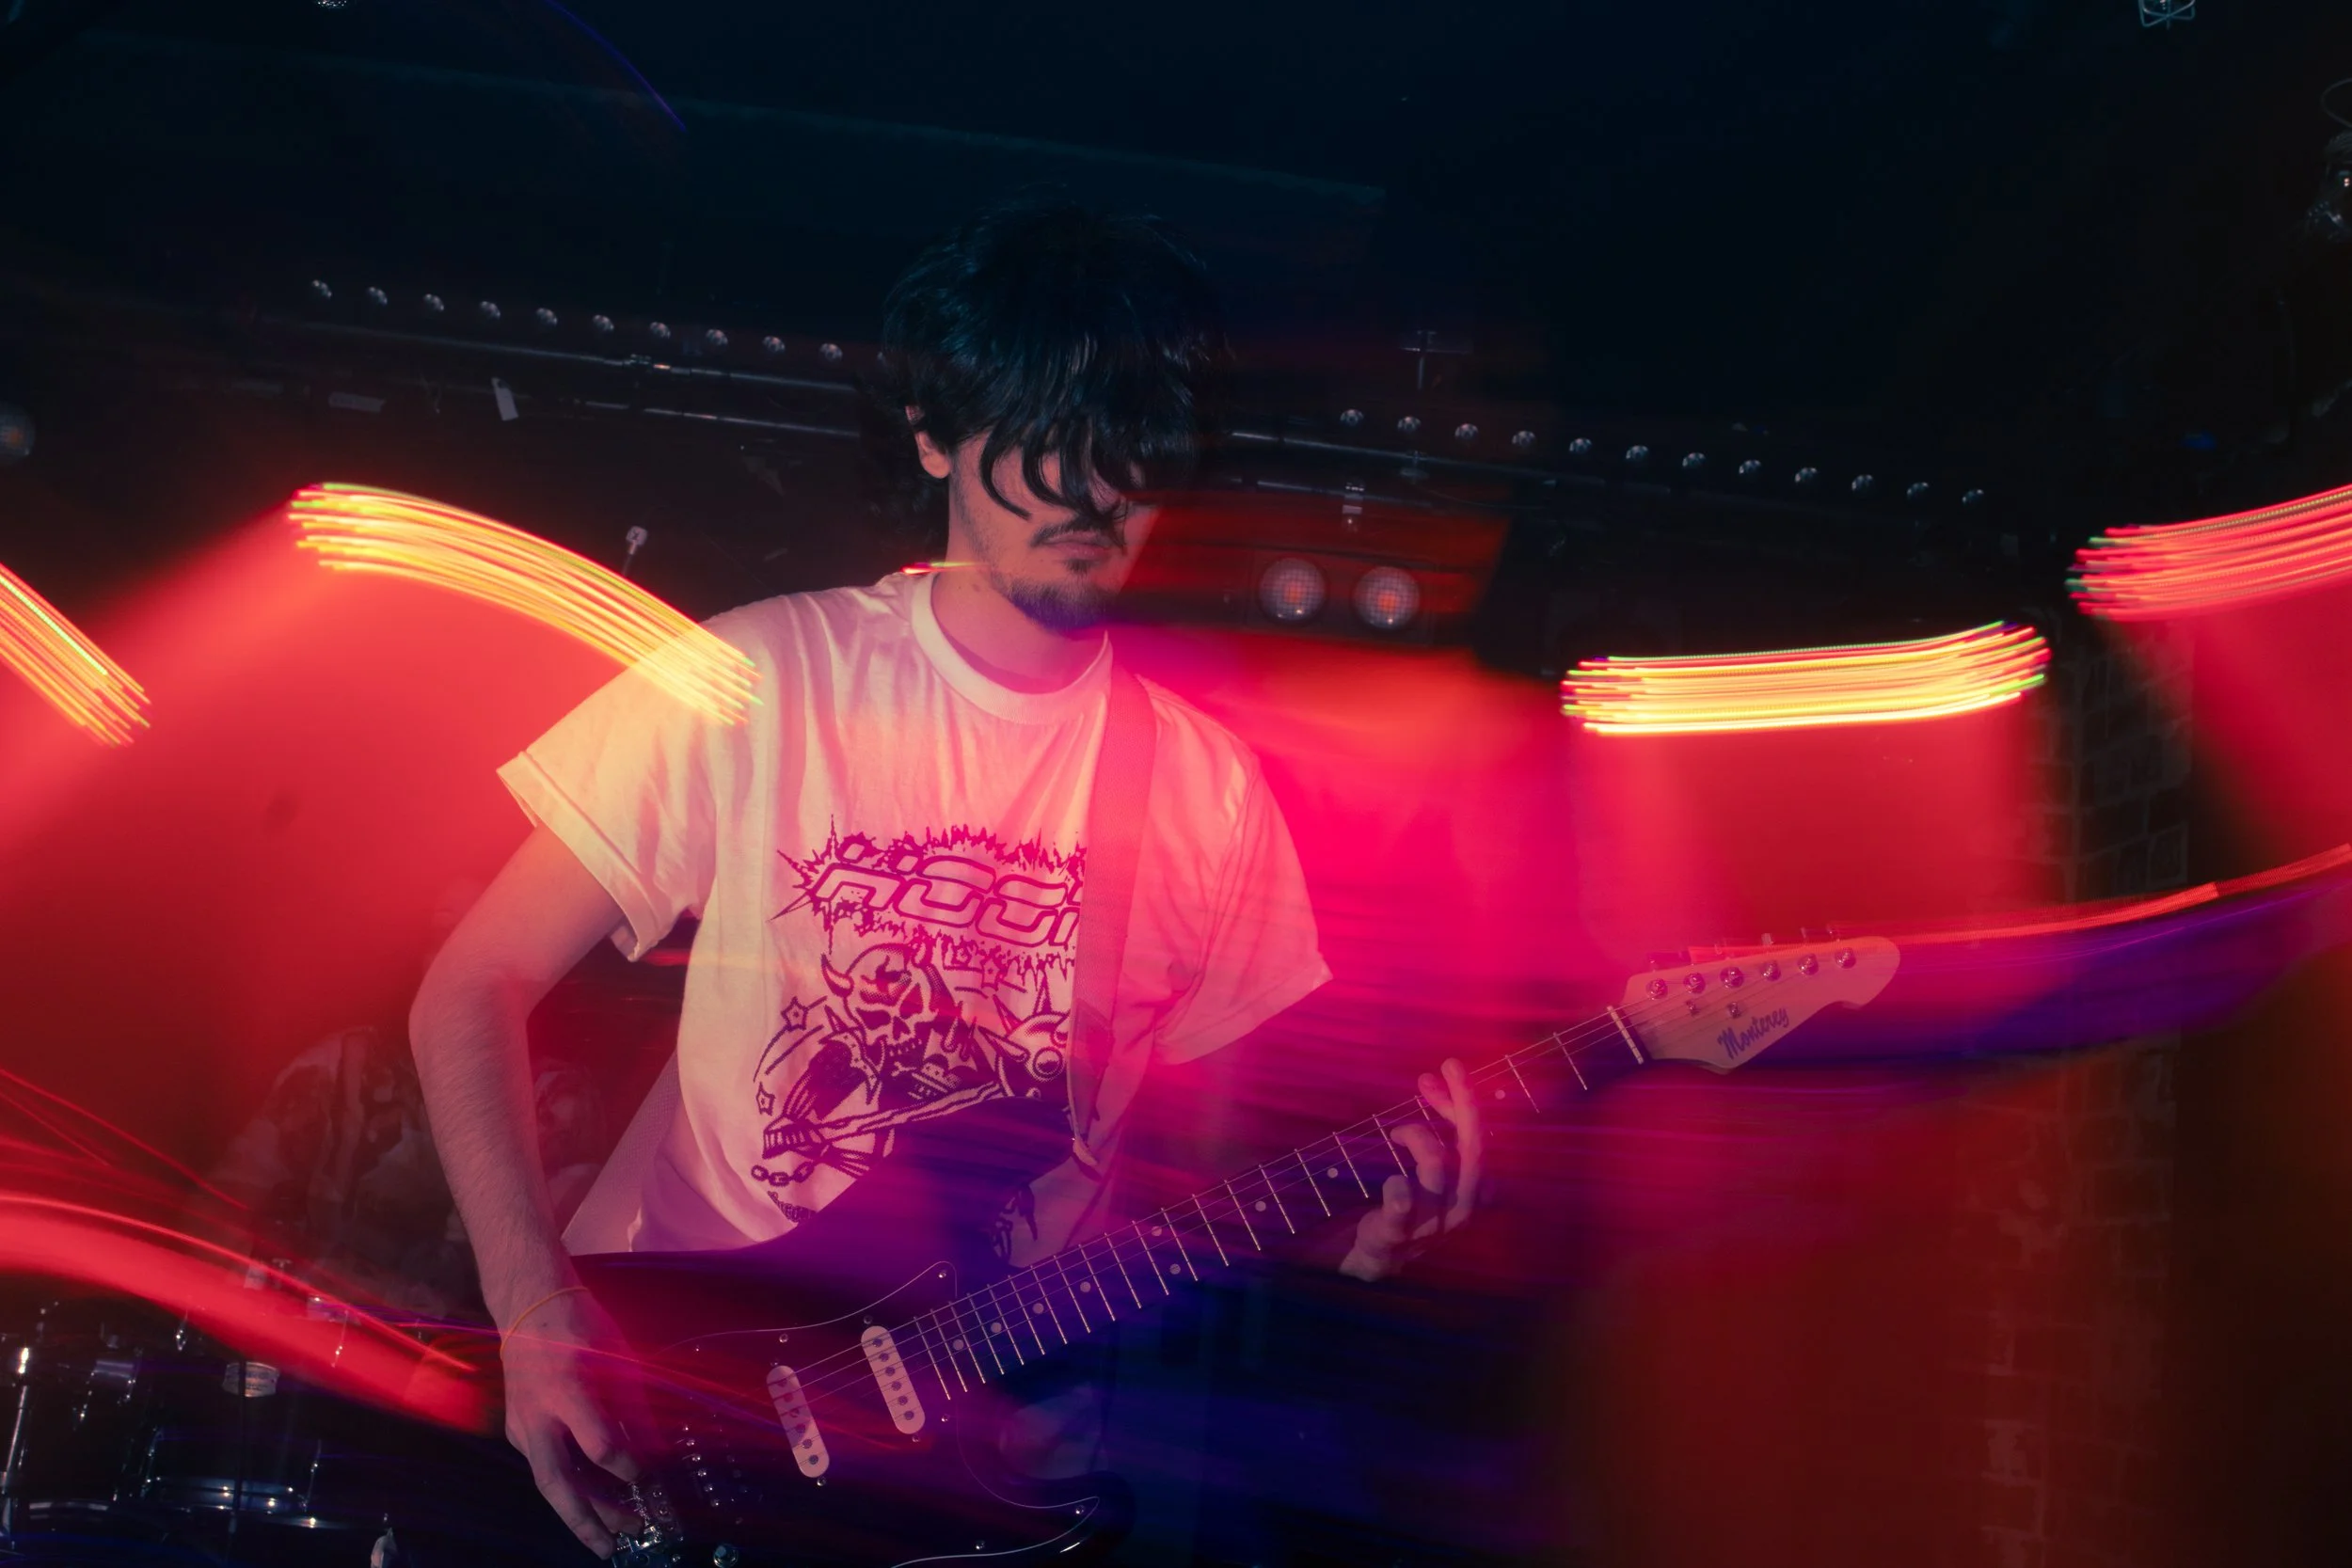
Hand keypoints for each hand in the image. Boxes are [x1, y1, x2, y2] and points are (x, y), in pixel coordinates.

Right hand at [499, 1287, 651, 1557]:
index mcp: (567, 1387)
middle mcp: (538, 1413)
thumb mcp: (619, 1359)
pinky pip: (544, 1467)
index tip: (647, 1476)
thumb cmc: (581, 1328)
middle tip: (618, 1545)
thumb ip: (635, 1410)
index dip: (625, 1466)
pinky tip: (593, 1505)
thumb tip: (657, 1456)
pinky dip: (569, 1489)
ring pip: (547, 1482)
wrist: (528, 1308)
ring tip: (608, 1541)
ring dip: (578, 1514)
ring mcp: (521, 1425)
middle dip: (588, 1518)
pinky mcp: (517, 1432)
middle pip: (558, 1480)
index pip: (597, 1443)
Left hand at [1340, 1057, 1482, 1282]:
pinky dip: (1399, 1191)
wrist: (1377, 1259)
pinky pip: (1403, 1209)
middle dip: (1465, 1103)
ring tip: (1396, 1131)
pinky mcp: (1396, 1236)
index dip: (1464, 1100)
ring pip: (1439, 1169)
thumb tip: (1431, 1079)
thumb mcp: (1426, 1164)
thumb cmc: (1406, 1205)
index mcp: (1472, 1188)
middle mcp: (1461, 1206)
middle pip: (1473, 1150)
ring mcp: (1431, 1224)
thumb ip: (1432, 1126)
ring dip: (1419, 1136)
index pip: (1479, 1137)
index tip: (1444, 1070)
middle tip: (1452, 1065)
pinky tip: (1393, 1182)